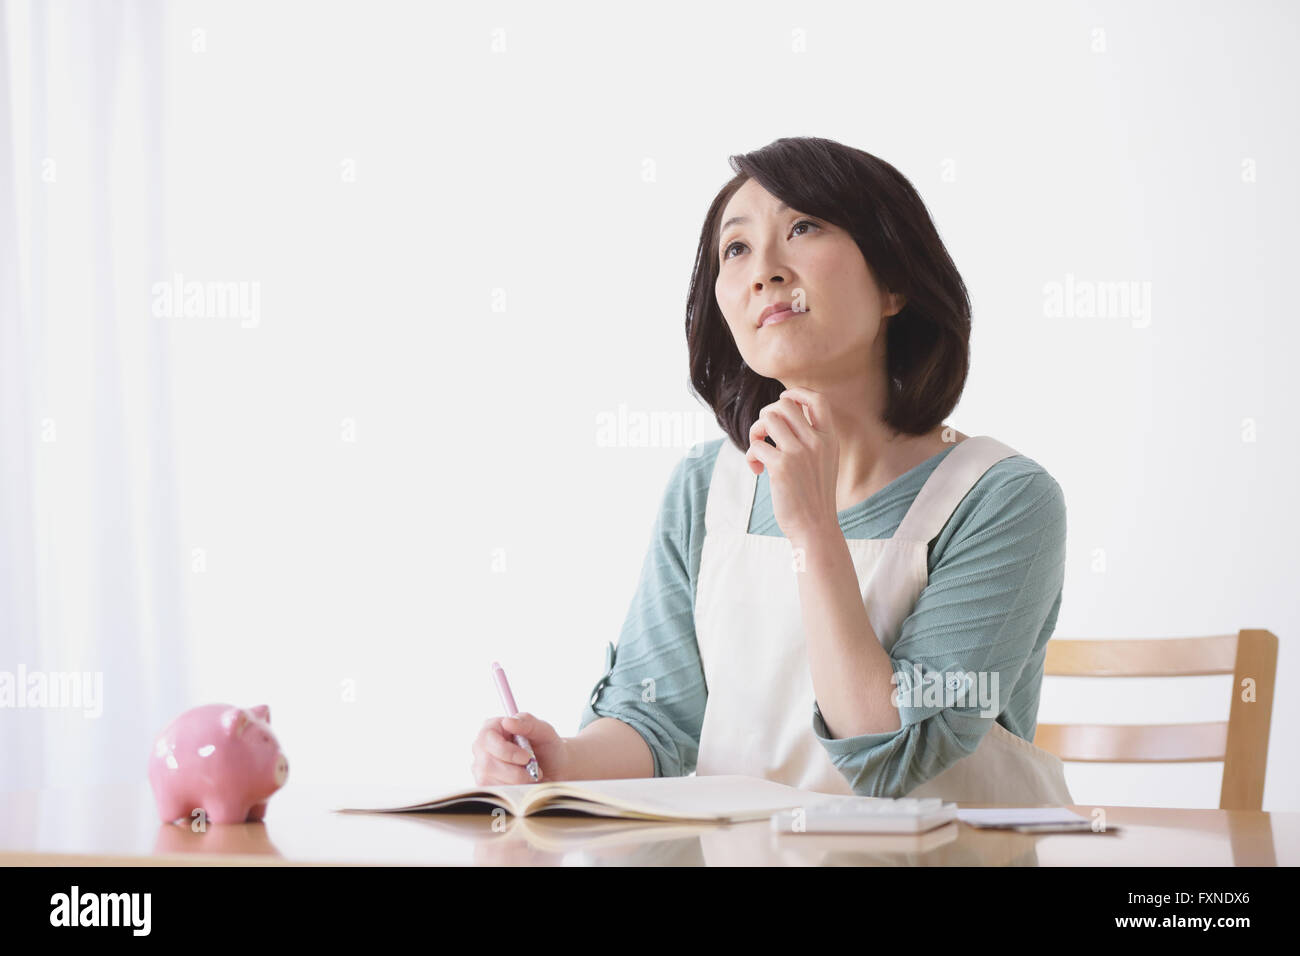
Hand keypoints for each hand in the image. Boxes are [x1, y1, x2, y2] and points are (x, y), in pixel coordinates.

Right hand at [471, 712, 568, 784]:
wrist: (555, 770)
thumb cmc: (547, 747)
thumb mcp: (544, 730)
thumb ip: (528, 722)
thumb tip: (508, 721)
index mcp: (492, 728)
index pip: (487, 739)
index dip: (506, 751)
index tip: (527, 757)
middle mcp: (482, 748)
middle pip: (487, 763)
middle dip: (515, 772)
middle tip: (534, 770)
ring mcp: (481, 768)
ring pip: (490, 781)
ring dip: (516, 782)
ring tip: (531, 776)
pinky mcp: (486, 786)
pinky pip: (494, 793)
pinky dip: (513, 791)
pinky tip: (523, 784)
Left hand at [746, 386, 839, 543]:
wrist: (815, 527)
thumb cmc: (814, 496)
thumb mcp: (824, 462)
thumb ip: (813, 439)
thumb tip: (783, 415)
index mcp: (829, 439)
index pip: (818, 400)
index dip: (797, 393)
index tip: (783, 398)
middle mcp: (816, 442)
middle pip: (784, 404)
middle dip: (767, 415)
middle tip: (764, 435)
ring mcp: (799, 453)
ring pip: (767, 418)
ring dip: (755, 431)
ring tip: (758, 450)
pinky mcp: (781, 467)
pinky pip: (756, 445)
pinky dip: (751, 456)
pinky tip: (757, 471)